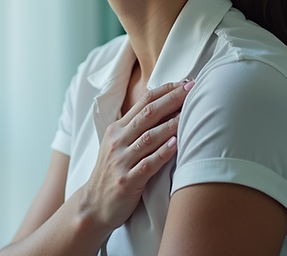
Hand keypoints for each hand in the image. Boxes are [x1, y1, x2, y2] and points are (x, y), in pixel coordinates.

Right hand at [79, 79, 193, 229]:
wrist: (94, 205)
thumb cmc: (112, 173)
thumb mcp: (118, 145)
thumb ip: (135, 128)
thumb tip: (165, 108)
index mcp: (117, 129)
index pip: (143, 102)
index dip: (165, 90)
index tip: (185, 82)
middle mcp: (118, 141)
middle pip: (148, 114)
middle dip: (172, 99)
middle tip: (192, 89)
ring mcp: (121, 161)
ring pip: (149, 137)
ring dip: (172, 124)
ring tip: (190, 113)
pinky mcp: (127, 181)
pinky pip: (148, 164)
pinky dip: (163, 153)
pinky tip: (176, 144)